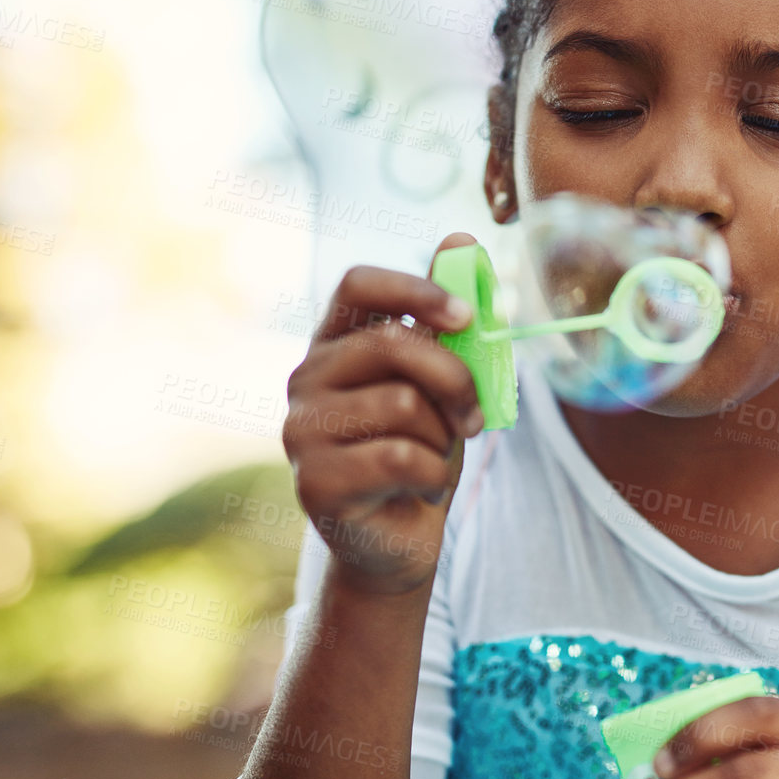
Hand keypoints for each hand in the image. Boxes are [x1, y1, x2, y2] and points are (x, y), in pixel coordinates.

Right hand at [282, 233, 484, 594]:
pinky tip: (419, 487)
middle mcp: (306, 379)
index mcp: (336, 344)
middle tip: (476, 414)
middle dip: (454, 377)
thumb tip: (461, 239)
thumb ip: (446, 320)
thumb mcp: (440, 382)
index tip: (466, 316)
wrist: (398, 539)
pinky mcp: (314, 481)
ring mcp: (301, 430)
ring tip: (434, 458)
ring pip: (402, 404)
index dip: (413, 290)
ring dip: (442, 436)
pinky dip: (431, 474)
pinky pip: (400, 457)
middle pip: (391, 344)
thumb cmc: (420, 450)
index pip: (357, 285)